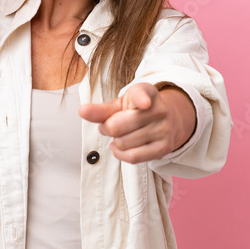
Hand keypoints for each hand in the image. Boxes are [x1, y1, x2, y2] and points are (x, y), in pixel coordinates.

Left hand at [78, 82, 194, 163]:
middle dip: (107, 128)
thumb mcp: (120, 105)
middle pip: (117, 126)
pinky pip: (133, 157)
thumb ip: (101, 110)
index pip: (141, 95)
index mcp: (146, 92)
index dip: (141, 99)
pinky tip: (120, 147)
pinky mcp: (164, 147)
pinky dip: (120, 154)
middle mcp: (159, 109)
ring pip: (123, 143)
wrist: (167, 122)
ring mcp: (163, 129)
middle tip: (110, 125)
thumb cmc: (136, 111)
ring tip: (121, 135)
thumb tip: (82, 111)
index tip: (143, 103)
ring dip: (115, 142)